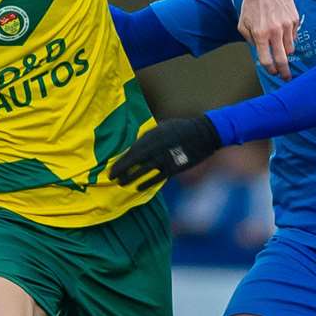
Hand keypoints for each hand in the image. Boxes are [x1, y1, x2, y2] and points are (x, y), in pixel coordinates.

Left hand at [108, 116, 222, 190]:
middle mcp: (157, 146)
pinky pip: (157, 177)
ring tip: (122, 184)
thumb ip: (148, 136)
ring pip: (143, 170)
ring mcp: (165, 158)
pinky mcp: (174, 167)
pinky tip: (138, 188)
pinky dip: (147, 183)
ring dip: (131, 178)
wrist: (203, 134)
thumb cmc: (181, 129)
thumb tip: (135, 145)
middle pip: (134, 160)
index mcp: (153, 135)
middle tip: (112, 178)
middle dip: (122, 169)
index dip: (121, 160)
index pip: (132, 150)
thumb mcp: (162, 127)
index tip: (112, 168)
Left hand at [237, 0, 299, 80]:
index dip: (270, 70)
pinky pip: (294, 35)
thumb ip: (250, 40)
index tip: (273, 73)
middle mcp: (274, 31)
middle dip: (284, 72)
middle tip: (287, 78)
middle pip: (282, 59)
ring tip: (280, 45)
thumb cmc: (251, 5)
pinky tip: (282, 28)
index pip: (266, 60)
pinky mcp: (294, 19)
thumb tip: (261, 53)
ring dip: (285, 51)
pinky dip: (289, 36)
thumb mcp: (243, 25)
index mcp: (260, 35)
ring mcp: (286, 25)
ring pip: (290, 48)